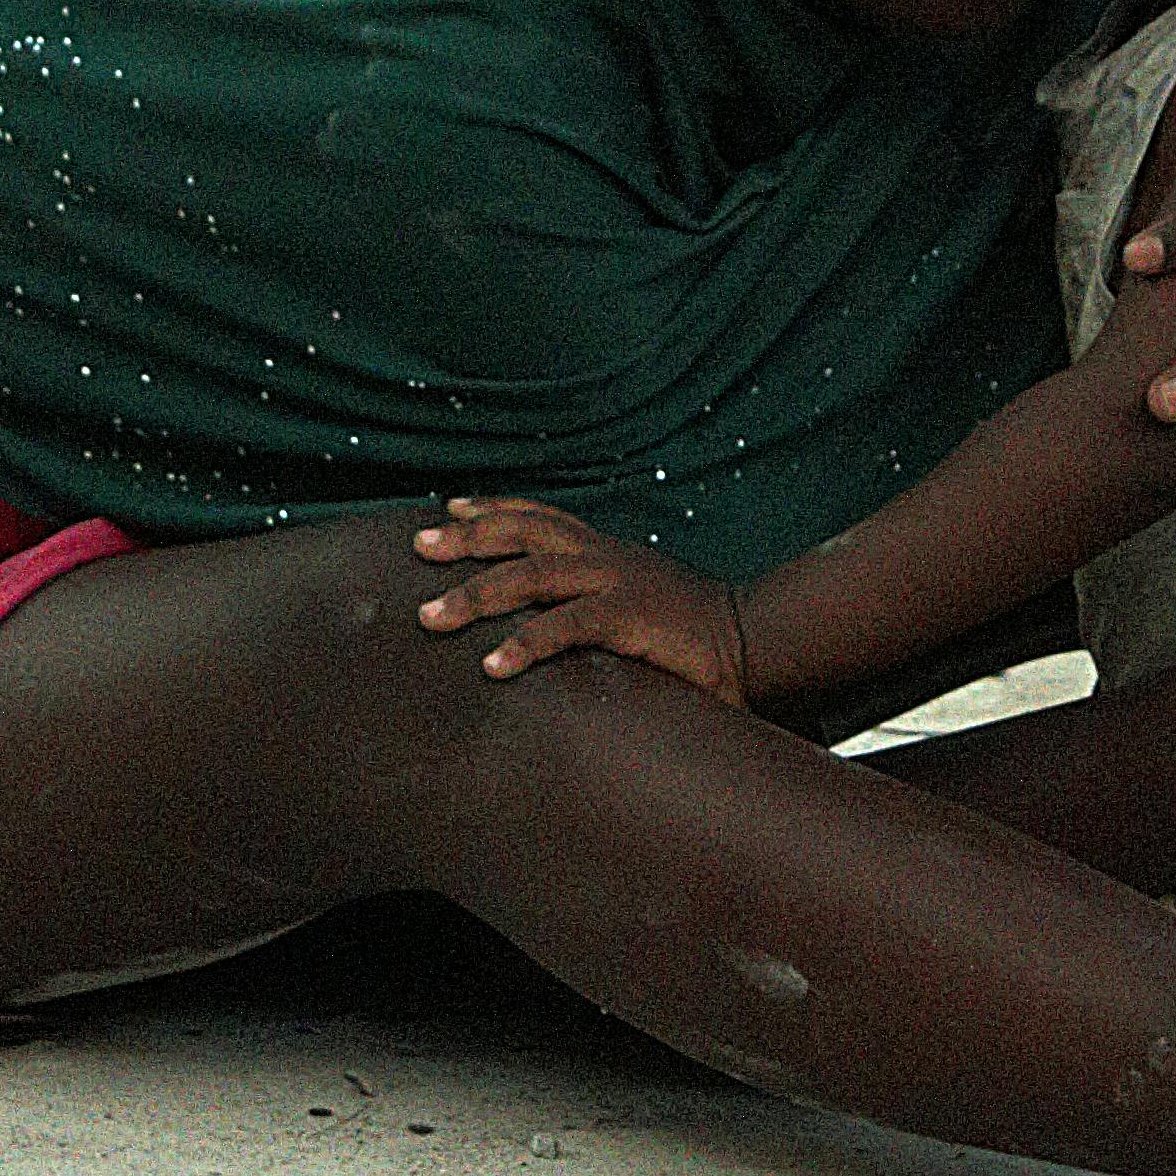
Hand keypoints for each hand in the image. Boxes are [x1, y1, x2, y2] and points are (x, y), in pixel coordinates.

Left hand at [412, 499, 746, 702]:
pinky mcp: (630, 617)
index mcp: (608, 551)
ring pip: (530, 574)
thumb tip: (560, 633)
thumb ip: (598, 610)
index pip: (541, 516)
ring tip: (430, 617)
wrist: (757, 640)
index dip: (494, 508)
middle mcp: (605, 556)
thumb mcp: (639, 607)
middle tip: (418, 547)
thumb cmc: (695, 636)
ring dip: (475, 593)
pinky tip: (492, 667)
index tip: (449, 508)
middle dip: (466, 537)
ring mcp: (616, 582)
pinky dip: (525, 643)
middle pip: (522, 532)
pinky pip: (566, 626)